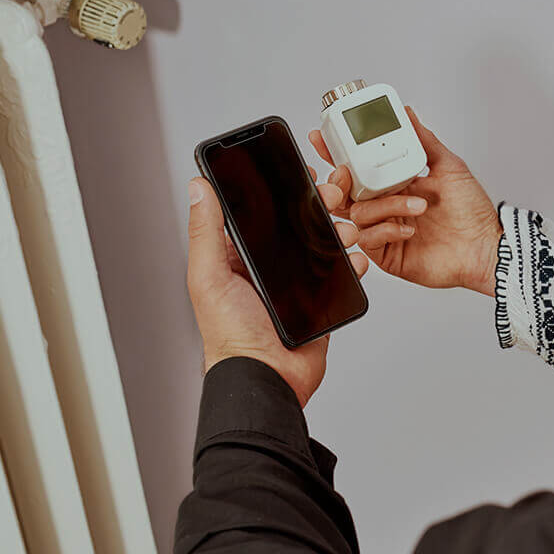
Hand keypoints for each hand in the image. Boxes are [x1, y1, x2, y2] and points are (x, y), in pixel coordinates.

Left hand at [186, 175, 368, 406]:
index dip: (278, 193)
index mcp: (238, 258)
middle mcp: (268, 269)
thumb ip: (205, 232)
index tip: (296, 174)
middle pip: (297, 227)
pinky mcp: (320, 302)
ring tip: (345, 232)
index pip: (260, 215)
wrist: (267, 379)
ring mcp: (296, 285)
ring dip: (338, 233)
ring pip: (323, 247)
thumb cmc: (229, 337)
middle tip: (330, 199)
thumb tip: (198, 188)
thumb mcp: (208, 277)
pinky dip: (352, 265)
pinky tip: (354, 259)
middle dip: (317, 210)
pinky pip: (340, 276)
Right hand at [309, 107, 503, 294]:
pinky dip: (386, 230)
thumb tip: (408, 114)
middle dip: (342, 180)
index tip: (323, 138)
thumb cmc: (473, 212)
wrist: (485, 246)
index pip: (358, 167)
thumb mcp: (450, 167)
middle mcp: (388, 206)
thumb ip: (425, 141)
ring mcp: (386, 230)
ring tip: (417, 206)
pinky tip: (409, 229)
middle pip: (347, 192)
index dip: (336, 154)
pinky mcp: (388, 253)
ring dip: (386, 206)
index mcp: (397, 184)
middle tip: (352, 174)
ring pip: (359, 213)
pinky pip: (369, 239)